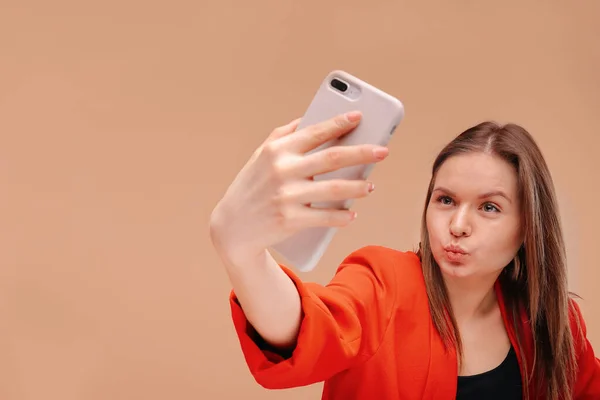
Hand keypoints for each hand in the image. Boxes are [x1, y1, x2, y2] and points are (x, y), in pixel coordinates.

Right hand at [209, 111, 388, 263]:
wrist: (232, 227)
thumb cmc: (251, 186)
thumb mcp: (260, 156)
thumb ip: (283, 135)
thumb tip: (310, 118)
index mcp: (277, 150)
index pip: (315, 132)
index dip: (340, 123)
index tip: (360, 117)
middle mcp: (282, 170)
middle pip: (332, 158)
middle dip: (362, 152)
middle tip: (383, 150)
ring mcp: (287, 196)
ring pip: (334, 190)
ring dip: (358, 187)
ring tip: (370, 185)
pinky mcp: (291, 220)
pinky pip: (326, 217)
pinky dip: (342, 216)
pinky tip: (352, 213)